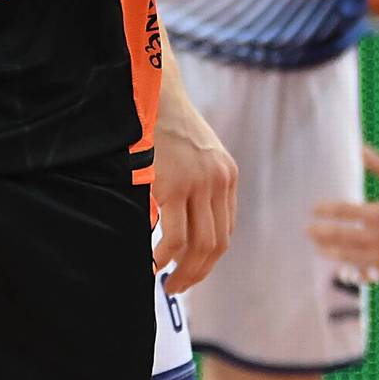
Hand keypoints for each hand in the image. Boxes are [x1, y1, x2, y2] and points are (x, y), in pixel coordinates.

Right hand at [151, 73, 237, 292]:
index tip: (190, 272)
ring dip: (184, 273)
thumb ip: (196, 184)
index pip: (225, 231)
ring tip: (166, 284)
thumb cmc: (164, 123)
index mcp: (227, 175)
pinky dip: (164, 258)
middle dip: (198, 273)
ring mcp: (198, 183)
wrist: (151, 91)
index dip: (208, 259)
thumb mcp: (193, 153)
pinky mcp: (173, 185)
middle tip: (178, 288)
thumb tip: (180, 226)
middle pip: (217, 244)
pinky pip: (175, 236)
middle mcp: (219, 181)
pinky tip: (152, 265)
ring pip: (199, 246)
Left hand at [310, 145, 378, 281]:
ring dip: (331, 253)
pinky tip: (345, 269)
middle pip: (339, 236)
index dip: (325, 210)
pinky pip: (366, 273)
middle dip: (321, 233)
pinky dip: (353, 271)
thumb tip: (360, 148)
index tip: (313, 209)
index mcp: (378, 214)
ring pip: (349, 257)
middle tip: (308, 231)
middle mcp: (377, 238)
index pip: (342, 211)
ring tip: (319, 249)